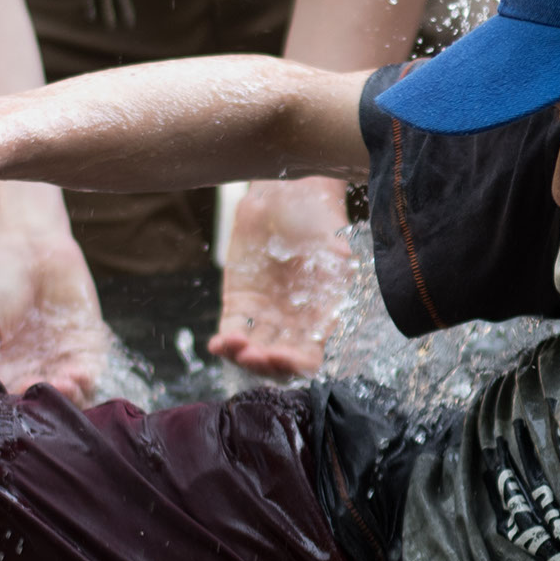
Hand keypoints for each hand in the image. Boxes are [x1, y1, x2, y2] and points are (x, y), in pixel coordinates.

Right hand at [0, 219, 114, 401]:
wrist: (23, 243)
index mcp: (0, 376)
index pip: (9, 410)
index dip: (13, 415)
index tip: (14, 407)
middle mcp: (31, 375)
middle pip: (42, 410)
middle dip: (44, 411)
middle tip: (41, 394)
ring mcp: (61, 363)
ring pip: (70, 400)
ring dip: (68, 401)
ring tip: (63, 386)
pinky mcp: (87, 347)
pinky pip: (91, 375)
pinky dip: (87, 382)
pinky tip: (77, 375)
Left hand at [210, 175, 357, 378]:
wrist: (288, 195)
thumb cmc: (317, 218)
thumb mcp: (334, 240)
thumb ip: (337, 259)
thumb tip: (341, 261)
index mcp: (319, 319)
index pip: (308, 358)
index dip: (295, 364)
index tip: (282, 356)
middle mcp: (292, 324)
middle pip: (276, 363)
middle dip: (264, 365)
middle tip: (254, 355)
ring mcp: (264, 316)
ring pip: (251, 352)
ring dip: (241, 357)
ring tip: (235, 346)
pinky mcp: (239, 303)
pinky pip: (230, 331)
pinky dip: (224, 343)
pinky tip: (218, 345)